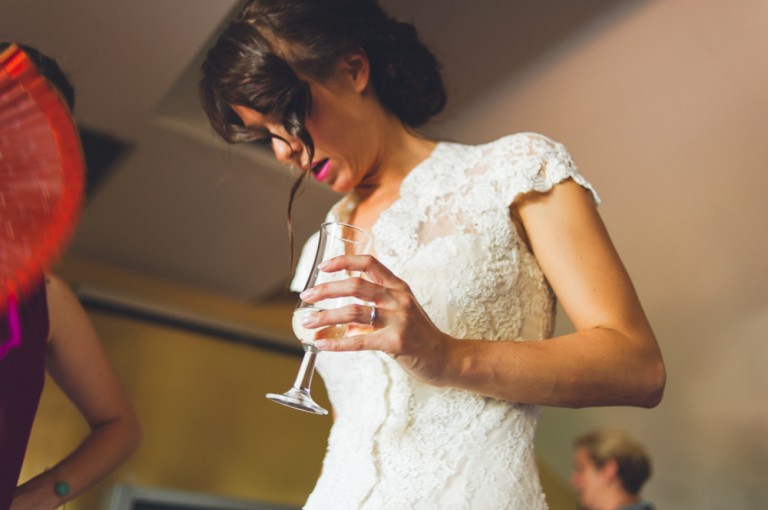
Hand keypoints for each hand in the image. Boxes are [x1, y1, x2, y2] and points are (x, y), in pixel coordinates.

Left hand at [298, 254, 453, 385]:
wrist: (445, 358)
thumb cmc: (419, 335)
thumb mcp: (401, 311)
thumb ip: (375, 305)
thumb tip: (341, 311)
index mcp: (398, 287)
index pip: (369, 263)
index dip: (343, 261)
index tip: (323, 267)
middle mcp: (399, 299)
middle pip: (355, 285)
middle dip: (326, 290)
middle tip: (307, 295)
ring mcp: (399, 320)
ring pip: (354, 312)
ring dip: (326, 317)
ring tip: (307, 323)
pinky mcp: (396, 342)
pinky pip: (359, 341)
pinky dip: (337, 343)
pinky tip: (322, 344)